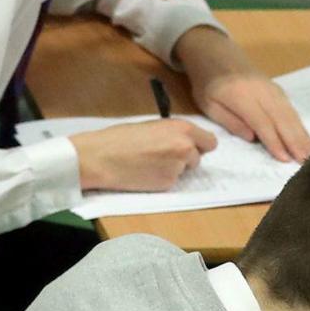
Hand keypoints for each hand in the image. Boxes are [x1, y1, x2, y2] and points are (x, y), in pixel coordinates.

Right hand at [71, 118, 212, 191]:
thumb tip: (186, 142)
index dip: (200, 146)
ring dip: (173, 169)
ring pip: (184, 171)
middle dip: (185, 158)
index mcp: (182, 129)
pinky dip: (162, 179)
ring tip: (148, 163)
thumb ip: (173, 134)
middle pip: (198, 158)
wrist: (99, 157)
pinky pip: (172, 182)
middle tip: (162, 156)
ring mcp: (177, 167)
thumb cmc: (120, 138)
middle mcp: (185, 147)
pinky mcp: (168, 184)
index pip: (210, 142)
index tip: (191, 148)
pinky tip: (144, 173)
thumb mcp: (152, 126)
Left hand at [175, 27, 309, 161]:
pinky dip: (301, 124)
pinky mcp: (277, 89)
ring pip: (290, 113)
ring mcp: (272, 88)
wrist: (215, 51)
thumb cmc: (207, 82)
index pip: (262, 122)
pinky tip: (308, 137)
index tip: (285, 159)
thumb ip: (230, 121)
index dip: (274, 141)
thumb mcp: (208, 104)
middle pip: (282, 118)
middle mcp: (261, 91)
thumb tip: (252, 137)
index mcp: (241, 96)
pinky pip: (291, 108)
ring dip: (302, 134)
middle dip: (295, 141)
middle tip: (307, 160)